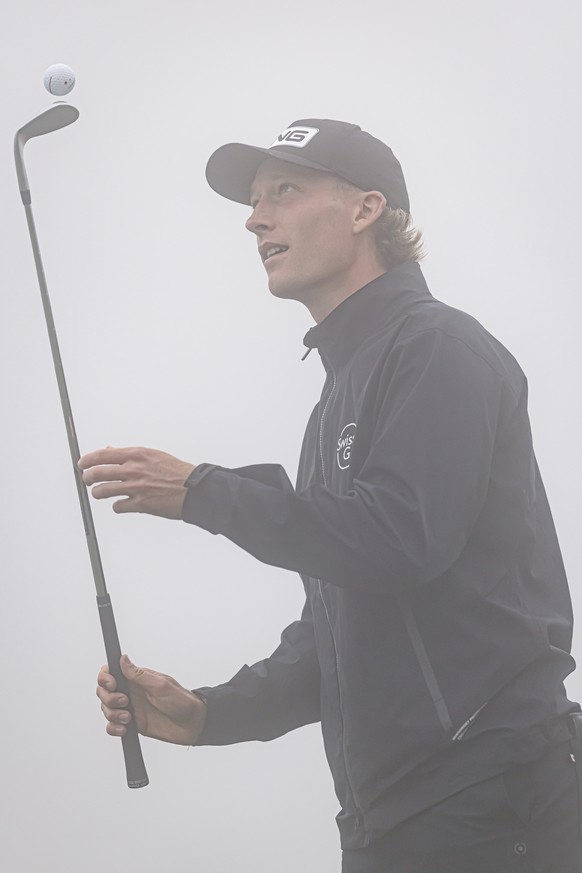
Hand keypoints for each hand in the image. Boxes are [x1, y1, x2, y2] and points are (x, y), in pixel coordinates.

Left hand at [78, 446, 195, 517]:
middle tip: (87, 479)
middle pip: (97, 473)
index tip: (82, 463)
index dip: (87, 460)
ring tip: (100, 493)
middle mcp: (134, 470)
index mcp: (136, 455)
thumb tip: (109, 450)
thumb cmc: (176, 472)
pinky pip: (117, 507)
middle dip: (87, 477)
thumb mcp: (152, 455)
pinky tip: (122, 504)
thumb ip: (129, 454)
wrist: (195, 489)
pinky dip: (117, 506)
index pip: (102, 455)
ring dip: (98, 493)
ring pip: (102, 491)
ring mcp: (136, 488)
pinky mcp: (140, 505)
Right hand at [97, 655, 206, 744]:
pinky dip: (113, 728)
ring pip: (106, 709)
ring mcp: (131, 708)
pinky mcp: (132, 724)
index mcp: (137, 679)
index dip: (105, 678)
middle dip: (108, 698)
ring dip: (113, 714)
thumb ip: (139, 674)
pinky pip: (112, 726)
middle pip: (104, 692)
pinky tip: (124, 728)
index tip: (112, 685)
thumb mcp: (161, 685)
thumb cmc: (182, 701)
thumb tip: (123, 659)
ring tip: (129, 717)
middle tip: (125, 702)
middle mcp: (132, 692)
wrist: (192, 724)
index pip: (112, 672)